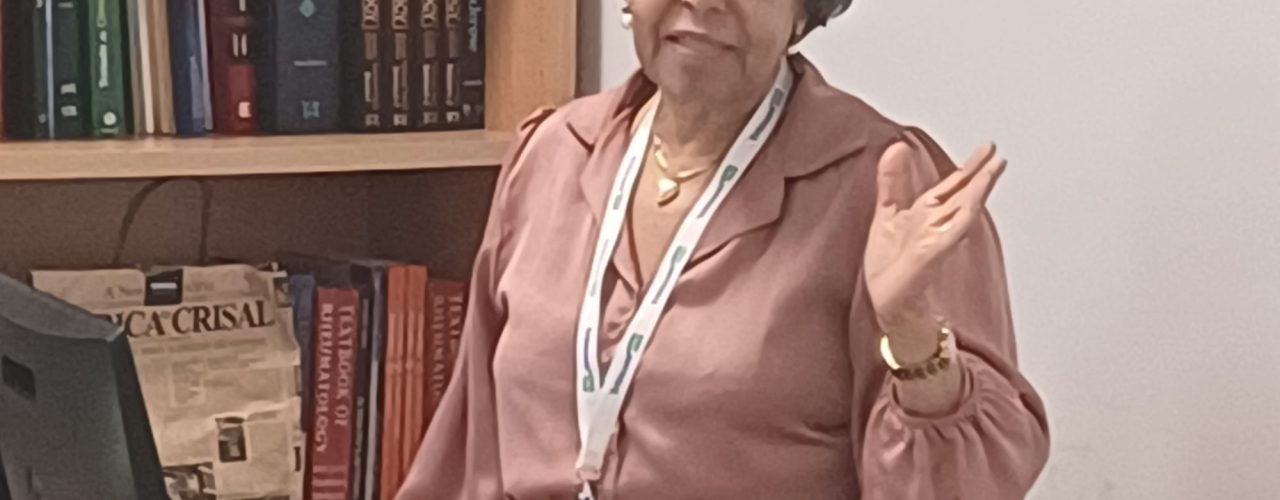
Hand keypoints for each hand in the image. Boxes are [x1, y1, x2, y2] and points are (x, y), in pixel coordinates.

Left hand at [864, 139, 1007, 339]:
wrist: (885, 306)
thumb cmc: (888, 268)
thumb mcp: (886, 214)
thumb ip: (891, 181)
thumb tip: (898, 145)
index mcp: (924, 215)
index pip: (951, 186)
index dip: (967, 167)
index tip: (986, 150)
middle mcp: (935, 225)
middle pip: (963, 193)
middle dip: (980, 172)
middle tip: (996, 152)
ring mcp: (937, 239)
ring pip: (965, 208)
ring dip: (979, 188)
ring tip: (995, 168)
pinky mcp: (932, 255)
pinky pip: (953, 231)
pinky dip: (963, 215)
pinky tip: (974, 202)